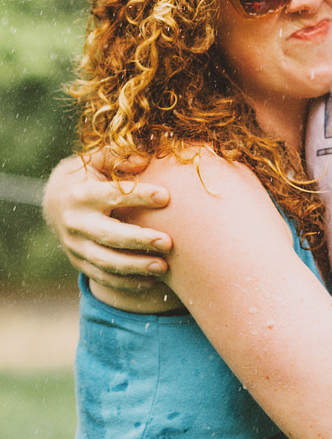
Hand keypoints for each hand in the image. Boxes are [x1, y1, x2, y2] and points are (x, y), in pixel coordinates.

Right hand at [43, 151, 171, 290]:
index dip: (139, 196)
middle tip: (168, 243)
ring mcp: (74, 246)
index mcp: (81, 195)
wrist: (55, 201)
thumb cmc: (88, 176)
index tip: (167, 197)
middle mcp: (75, 222)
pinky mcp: (78, 261)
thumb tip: (143, 160)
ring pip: (105, 261)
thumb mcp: (97, 160)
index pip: (112, 196)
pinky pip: (101, 276)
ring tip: (164, 268)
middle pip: (108, 235)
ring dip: (135, 267)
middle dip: (138, 240)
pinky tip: (150, 281)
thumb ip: (118, 156)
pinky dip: (125, 282)